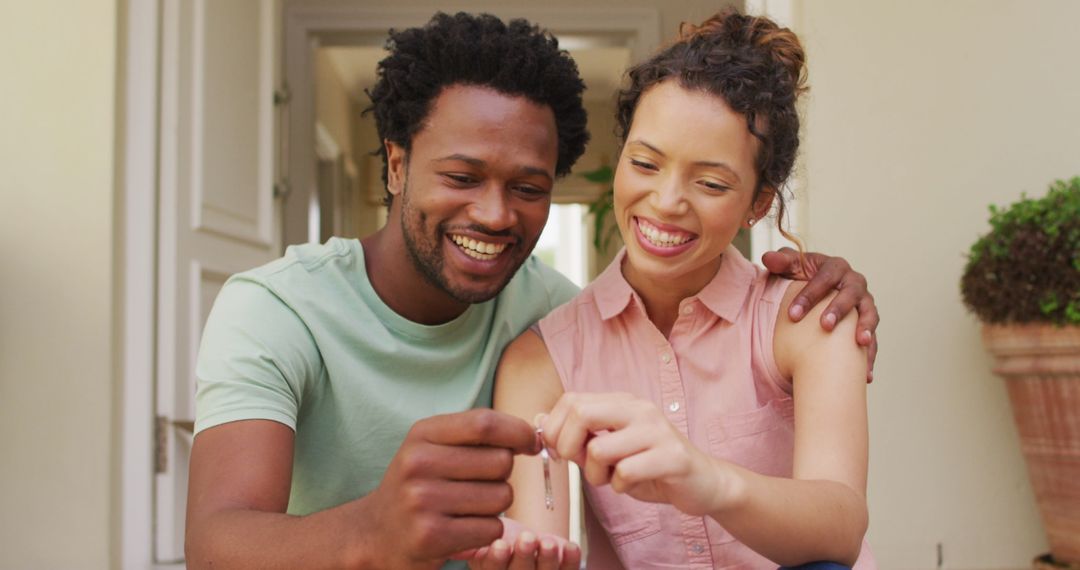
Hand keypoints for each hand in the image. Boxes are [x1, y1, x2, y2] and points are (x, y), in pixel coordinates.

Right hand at [356, 409, 540, 568]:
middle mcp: (418, 464)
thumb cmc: (419, 485)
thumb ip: (477, 435)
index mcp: (422, 434)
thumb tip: (533, 436)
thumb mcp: (434, 447)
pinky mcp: (431, 536)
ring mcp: (422, 501)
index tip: (531, 443)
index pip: (485, 423)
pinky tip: (465, 528)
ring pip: (501, 497)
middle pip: (500, 462)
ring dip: (496, 505)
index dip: (518, 432)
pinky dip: (488, 531)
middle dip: (504, 474)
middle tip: (482, 484)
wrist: (376, 533)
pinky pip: (492, 528)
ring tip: (470, 507)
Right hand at [463, 531, 580, 569]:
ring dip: (548, 560)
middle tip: (527, 538)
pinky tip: (571, 548)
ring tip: (548, 543)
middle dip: (524, 557)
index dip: (496, 561)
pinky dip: (571, 562)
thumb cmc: (499, 539)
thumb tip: (455, 540)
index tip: (499, 544)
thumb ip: (470, 539)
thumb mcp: (480, 539)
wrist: (524, 542)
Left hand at [541, 393, 732, 516]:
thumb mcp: (610, 449)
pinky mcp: (672, 457)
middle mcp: (639, 409)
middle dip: (569, 446)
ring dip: (597, 475)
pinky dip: (620, 486)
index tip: (560, 452)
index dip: (556, 429)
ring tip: (612, 478)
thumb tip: (541, 421)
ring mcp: (657, 430)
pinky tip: (632, 484)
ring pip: (600, 449)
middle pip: (581, 413)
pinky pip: (625, 472)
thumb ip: (580, 437)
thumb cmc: (651, 466)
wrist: (703, 482)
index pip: (571, 401)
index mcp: (622, 402)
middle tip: (580, 464)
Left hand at [761, 247, 879, 380]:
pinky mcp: (868, 324)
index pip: (825, 277)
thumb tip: (768, 258)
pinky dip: (870, 356)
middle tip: (825, 326)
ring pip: (870, 314)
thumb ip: (780, 261)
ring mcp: (865, 304)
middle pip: (851, 293)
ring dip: (866, 328)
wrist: (817, 292)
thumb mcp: (789, 268)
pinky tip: (866, 375)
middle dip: (839, 309)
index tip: (792, 314)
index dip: (810, 294)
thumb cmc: (801, 278)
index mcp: (835, 267)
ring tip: (861, 343)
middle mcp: (854, 283)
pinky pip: (873, 340)